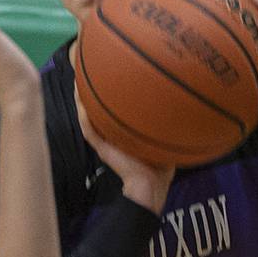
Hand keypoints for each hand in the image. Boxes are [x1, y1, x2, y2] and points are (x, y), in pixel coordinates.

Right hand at [74, 86, 173, 214]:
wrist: (150, 184)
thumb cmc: (161, 165)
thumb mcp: (164, 137)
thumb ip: (164, 121)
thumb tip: (178, 102)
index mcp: (124, 134)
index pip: (115, 111)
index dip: (111, 94)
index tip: (111, 76)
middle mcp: (112, 135)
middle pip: (98, 110)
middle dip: (94, 92)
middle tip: (90, 72)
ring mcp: (104, 142)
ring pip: (88, 118)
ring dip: (82, 101)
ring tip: (79, 81)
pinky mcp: (101, 148)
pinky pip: (89, 130)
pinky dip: (83, 116)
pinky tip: (80, 100)